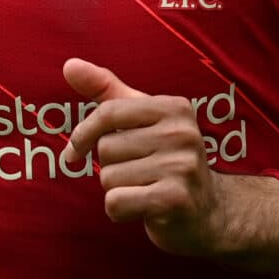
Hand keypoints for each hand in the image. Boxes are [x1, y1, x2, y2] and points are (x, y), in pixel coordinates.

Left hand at [63, 58, 278, 269]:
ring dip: (117, 190)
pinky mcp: (174, 199)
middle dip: (111, 167)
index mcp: (173, 107)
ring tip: (145, 190)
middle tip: (138, 174)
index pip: (109, 112)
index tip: (73, 152)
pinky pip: (116, 202)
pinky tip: (143, 209)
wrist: (209, 212)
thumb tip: (69, 65)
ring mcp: (181, 166)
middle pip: (106, 149)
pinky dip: (119, 211)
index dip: (83, 134)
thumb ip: (107, 91)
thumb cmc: (165, 161)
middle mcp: (182, 133)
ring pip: (109, 178)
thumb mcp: (141, 120)